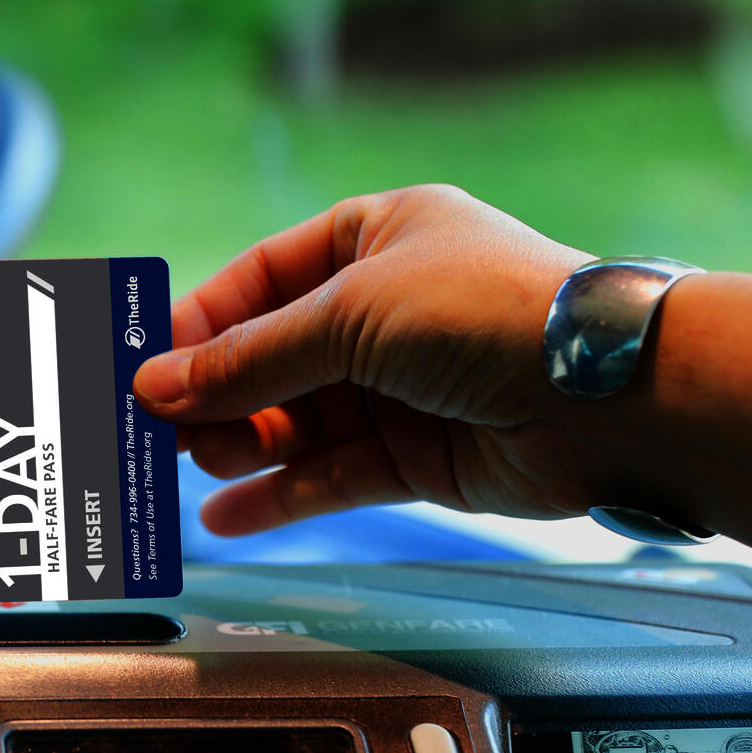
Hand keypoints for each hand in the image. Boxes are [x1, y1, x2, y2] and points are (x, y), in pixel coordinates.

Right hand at [133, 185, 594, 534]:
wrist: (603, 396)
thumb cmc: (487, 313)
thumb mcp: (351, 314)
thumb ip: (251, 359)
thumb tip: (157, 385)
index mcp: (374, 238)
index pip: (262, 279)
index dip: (203, 324)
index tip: (148, 368)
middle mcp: (385, 310)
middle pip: (273, 357)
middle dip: (217, 394)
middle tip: (160, 431)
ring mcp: (401, 386)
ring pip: (297, 421)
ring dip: (242, 445)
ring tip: (192, 466)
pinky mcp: (418, 456)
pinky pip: (332, 474)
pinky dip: (281, 495)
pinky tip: (228, 514)